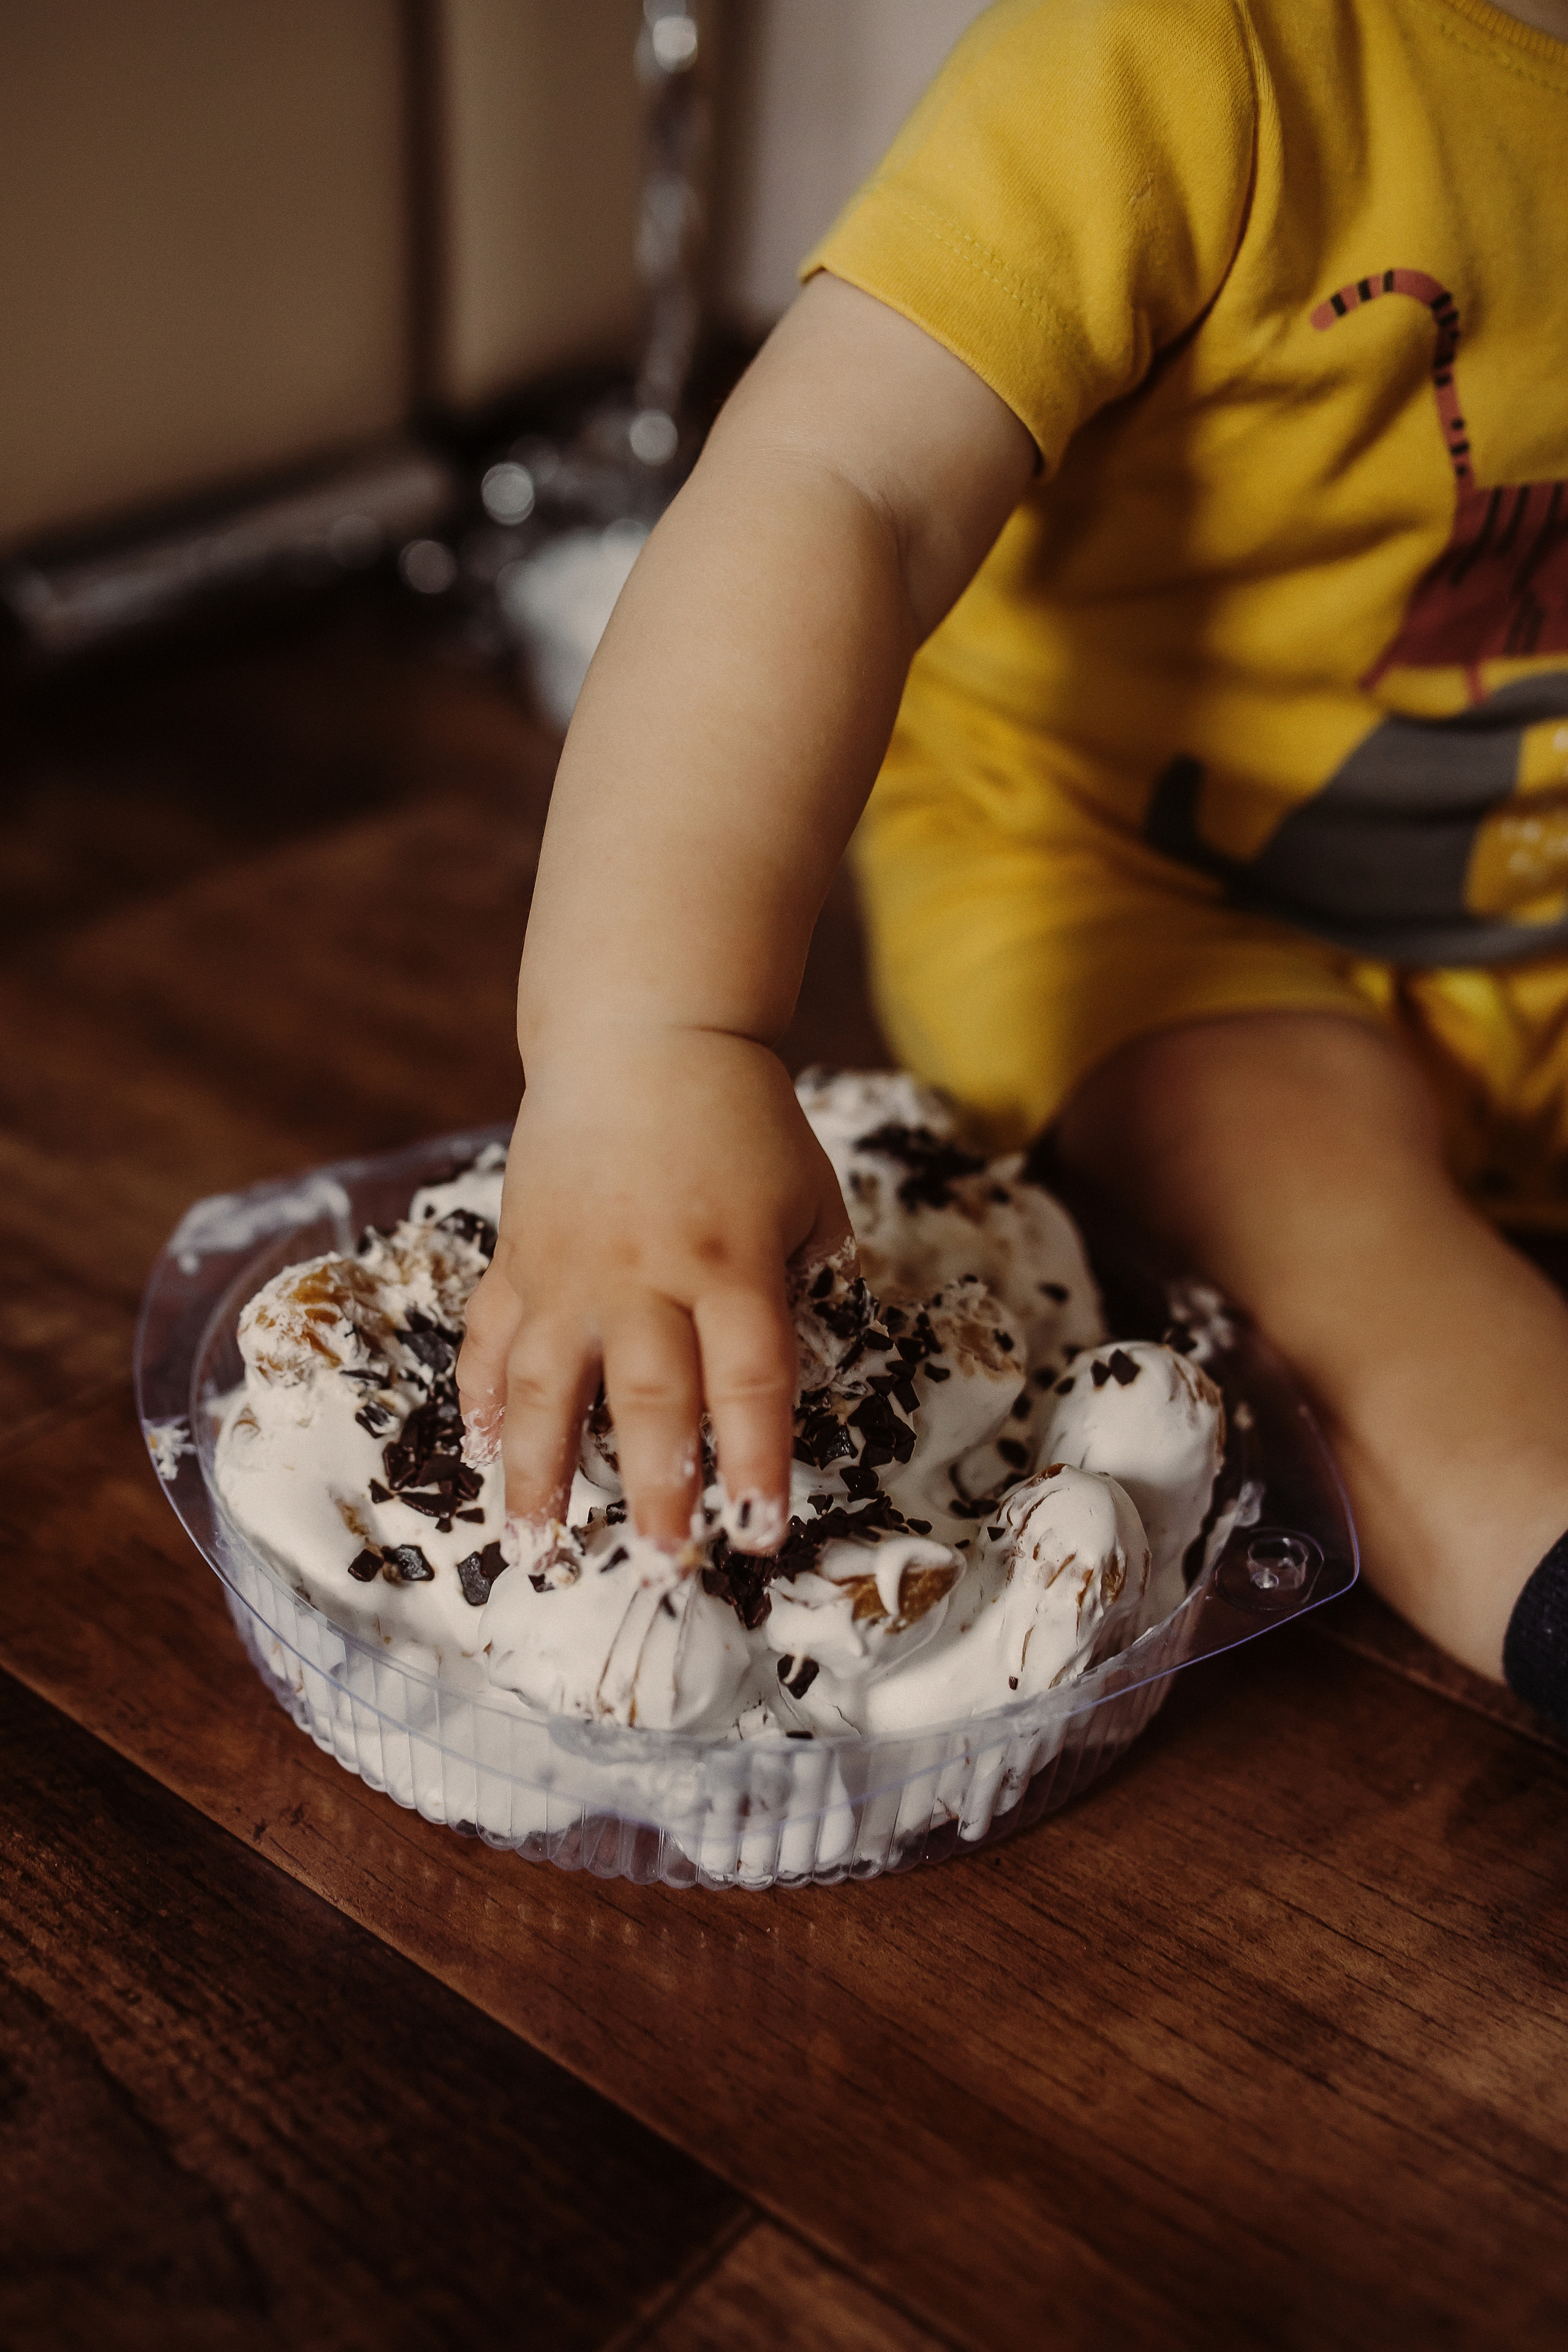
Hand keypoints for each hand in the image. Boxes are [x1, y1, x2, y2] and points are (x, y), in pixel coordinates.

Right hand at [456, 1029, 850, 1552]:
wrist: (644, 1038)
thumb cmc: (745, 1125)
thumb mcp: (808, 1198)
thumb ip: (807, 1287)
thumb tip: (797, 1381)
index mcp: (732, 1263)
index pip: (750, 1382)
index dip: (755, 1462)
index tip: (760, 1531)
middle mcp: (646, 1275)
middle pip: (650, 1399)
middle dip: (658, 1493)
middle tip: (662, 1570)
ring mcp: (571, 1269)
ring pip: (548, 1386)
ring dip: (541, 1474)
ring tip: (540, 1549)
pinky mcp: (520, 1255)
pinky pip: (492, 1337)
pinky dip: (481, 1397)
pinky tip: (479, 1452)